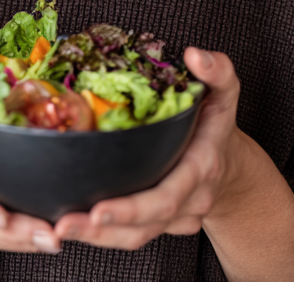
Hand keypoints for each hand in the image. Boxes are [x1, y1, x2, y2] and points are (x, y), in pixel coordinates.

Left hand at [52, 46, 240, 248]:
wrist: (233, 165)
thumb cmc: (219, 122)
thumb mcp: (226, 91)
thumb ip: (217, 69)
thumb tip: (196, 55)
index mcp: (201, 167)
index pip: (167, 196)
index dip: (133, 208)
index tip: (98, 209)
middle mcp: (190, 199)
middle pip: (145, 226)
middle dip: (103, 229)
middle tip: (65, 224)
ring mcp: (177, 218)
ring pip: (136, 237)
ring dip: (97, 238)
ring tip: (60, 228)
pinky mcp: (161, 224)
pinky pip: (133, 235)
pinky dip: (103, 236)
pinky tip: (74, 226)